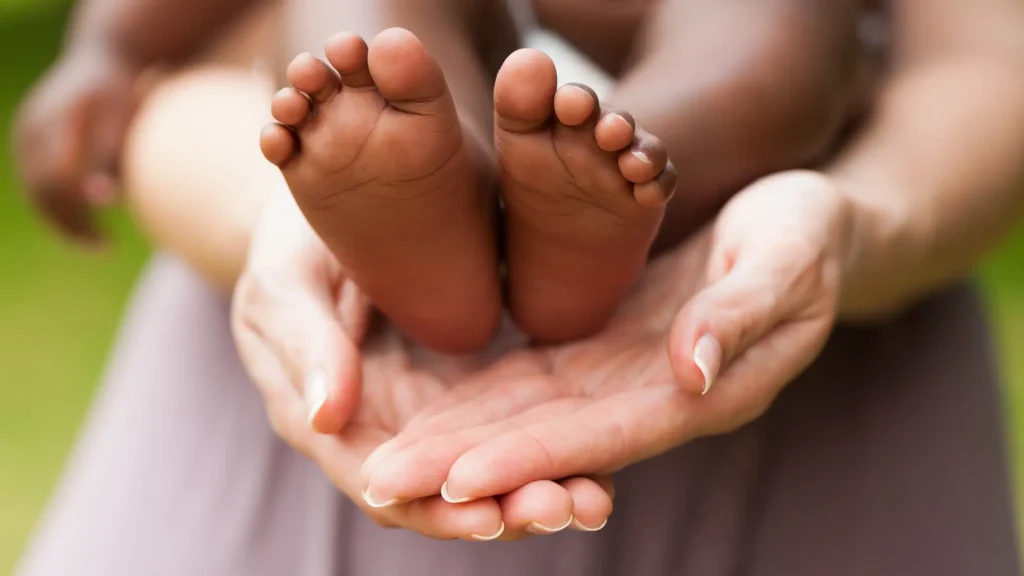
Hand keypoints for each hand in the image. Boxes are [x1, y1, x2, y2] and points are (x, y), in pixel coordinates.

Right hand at [13, 46, 138, 242]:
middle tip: (103, 248)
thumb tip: (103, 200)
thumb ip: (112, 159)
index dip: (78, 217)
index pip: (59, 182)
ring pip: (34, 190)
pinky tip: (84, 221)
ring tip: (96, 241)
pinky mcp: (26, 138)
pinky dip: (55, 205)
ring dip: (61, 221)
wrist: (107, 57)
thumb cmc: (127, 95)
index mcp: (60, 119)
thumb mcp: (126, 123)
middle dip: (70, 225)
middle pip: (42, 190)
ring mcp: (25, 131)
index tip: (107, 243)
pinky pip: (34, 181)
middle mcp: (34, 124)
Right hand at [232, 192, 614, 540]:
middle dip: (509, 509)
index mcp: (337, 424)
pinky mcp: (479, 381)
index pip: (389, 488)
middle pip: (452, 493)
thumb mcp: (288, 284)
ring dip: (544, 487)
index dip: (437, 510)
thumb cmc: (296, 245)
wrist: (340, 203)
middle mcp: (393, 432)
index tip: (489, 517)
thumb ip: (306, 345)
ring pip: (492, 467)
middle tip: (572, 509)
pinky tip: (601, 455)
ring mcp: (439, 410)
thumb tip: (324, 418)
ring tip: (596, 498)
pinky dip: (556, 445)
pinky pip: (519, 422)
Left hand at [359, 170, 850, 502]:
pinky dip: (478, 402)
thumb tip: (689, 369)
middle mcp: (650, 396)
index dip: (531, 458)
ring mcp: (621, 375)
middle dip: (465, 466)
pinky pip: (531, 380)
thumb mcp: (787, 261)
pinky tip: (424, 413)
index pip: (603, 435)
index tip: (459, 481)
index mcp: (701, 391)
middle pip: (548, 441)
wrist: (805, 224)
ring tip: (383, 463)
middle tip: (381, 483)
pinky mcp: (602, 346)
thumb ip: (739, 315)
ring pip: (526, 417)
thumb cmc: (807, 236)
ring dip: (456, 443)